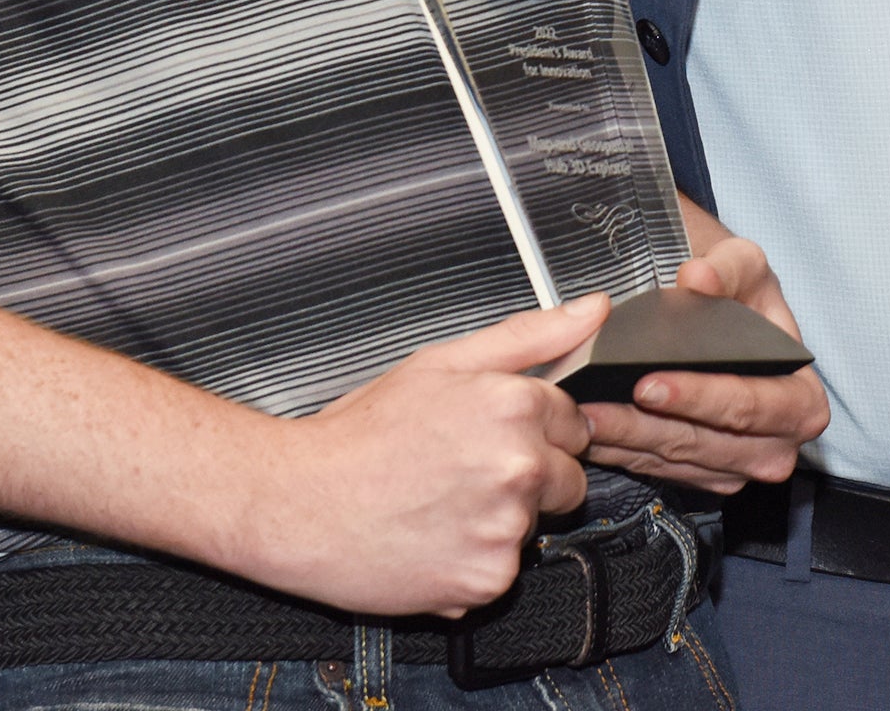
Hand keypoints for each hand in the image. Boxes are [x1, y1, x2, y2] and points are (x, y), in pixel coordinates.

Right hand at [230, 297, 604, 616]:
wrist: (298, 503)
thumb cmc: (359, 435)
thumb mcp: (440, 364)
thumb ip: (529, 336)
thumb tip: (591, 309)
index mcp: (513, 406)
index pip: (574, 422)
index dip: (534, 430)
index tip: (492, 438)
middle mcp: (518, 467)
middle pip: (568, 479)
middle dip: (530, 477)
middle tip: (463, 472)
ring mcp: (505, 528)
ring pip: (534, 526)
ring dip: (500, 521)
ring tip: (439, 504)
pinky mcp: (488, 580)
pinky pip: (503, 570)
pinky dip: (474, 563)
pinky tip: (433, 539)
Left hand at [582, 206, 830, 493]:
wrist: (725, 311)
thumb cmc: (742, 291)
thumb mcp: (746, 263)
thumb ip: (728, 267)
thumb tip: (699, 278)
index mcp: (801, 401)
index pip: (751, 406)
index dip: (702, 397)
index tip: (650, 382)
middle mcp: (775, 446)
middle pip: (706, 443)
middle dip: (647, 426)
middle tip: (597, 406)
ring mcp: (735, 467)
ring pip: (673, 460)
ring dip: (624, 440)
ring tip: (580, 416)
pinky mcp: (700, 476)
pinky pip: (655, 469)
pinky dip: (621, 449)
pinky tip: (589, 429)